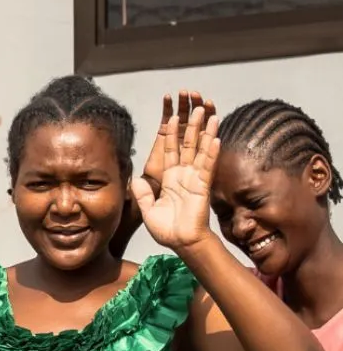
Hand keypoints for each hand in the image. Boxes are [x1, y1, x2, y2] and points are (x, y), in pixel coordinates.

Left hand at [130, 100, 220, 255]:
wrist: (181, 242)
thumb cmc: (167, 229)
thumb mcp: (148, 209)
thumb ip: (142, 193)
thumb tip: (134, 179)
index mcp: (170, 179)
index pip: (170, 151)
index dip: (170, 135)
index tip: (171, 117)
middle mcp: (184, 175)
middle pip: (188, 146)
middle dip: (191, 126)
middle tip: (195, 107)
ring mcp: (195, 179)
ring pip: (201, 151)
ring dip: (206, 133)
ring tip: (211, 114)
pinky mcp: (203, 186)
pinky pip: (207, 167)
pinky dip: (211, 153)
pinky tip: (215, 138)